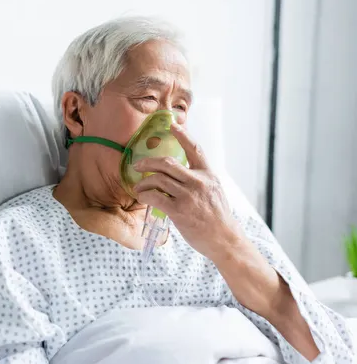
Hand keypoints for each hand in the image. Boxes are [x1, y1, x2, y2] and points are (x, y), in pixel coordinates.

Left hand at [133, 123, 241, 260]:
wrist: (224, 239)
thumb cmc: (217, 217)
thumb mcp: (214, 191)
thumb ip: (199, 180)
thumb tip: (180, 174)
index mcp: (208, 175)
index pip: (195, 149)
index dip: (183, 135)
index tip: (172, 124)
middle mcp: (199, 182)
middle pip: (167, 162)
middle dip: (148, 162)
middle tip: (138, 165)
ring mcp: (189, 196)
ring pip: (158, 179)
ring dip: (143, 182)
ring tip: (139, 187)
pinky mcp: (179, 211)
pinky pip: (155, 197)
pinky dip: (144, 195)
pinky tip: (142, 197)